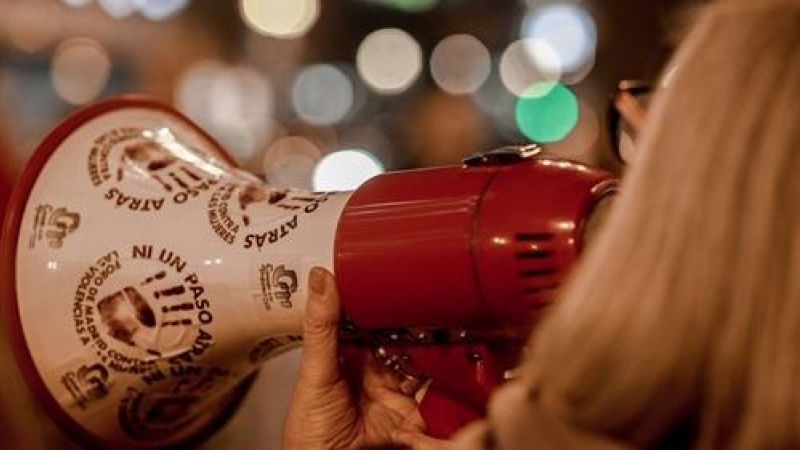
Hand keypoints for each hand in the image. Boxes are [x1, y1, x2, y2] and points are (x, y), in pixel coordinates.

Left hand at [282, 268, 447, 449]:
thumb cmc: (309, 435)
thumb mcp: (314, 375)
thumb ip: (322, 328)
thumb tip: (321, 279)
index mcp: (347, 359)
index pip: (369, 321)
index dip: (384, 300)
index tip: (400, 275)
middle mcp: (374, 374)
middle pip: (403, 339)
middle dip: (418, 320)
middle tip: (434, 296)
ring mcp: (397, 394)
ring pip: (424, 361)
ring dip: (437, 344)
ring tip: (450, 321)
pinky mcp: (417, 416)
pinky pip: (439, 391)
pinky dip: (450, 376)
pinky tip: (456, 357)